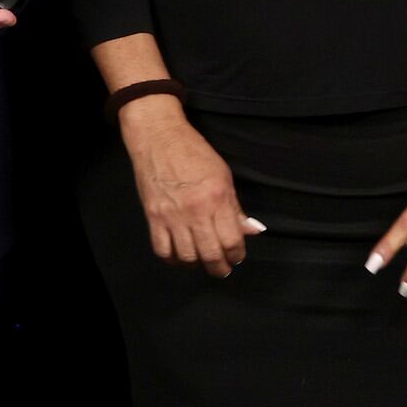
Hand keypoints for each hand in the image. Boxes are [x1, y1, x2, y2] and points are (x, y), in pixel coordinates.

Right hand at [119, 100, 259, 276]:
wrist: (159, 138)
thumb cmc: (194, 153)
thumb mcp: (223, 176)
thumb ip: (235, 208)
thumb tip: (252, 230)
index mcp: (217, 198)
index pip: (232, 240)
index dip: (237, 254)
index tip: (237, 256)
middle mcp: (195, 210)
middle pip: (210, 253)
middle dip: (219, 267)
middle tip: (222, 269)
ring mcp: (172, 215)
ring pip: (187, 256)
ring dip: (197, 264)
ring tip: (202, 260)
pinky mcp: (153, 217)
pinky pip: (162, 250)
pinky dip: (172, 259)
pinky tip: (180, 256)